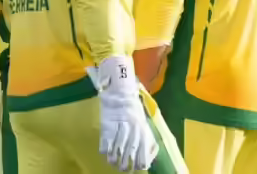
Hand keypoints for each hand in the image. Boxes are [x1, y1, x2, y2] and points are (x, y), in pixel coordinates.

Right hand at [88, 56, 158, 171]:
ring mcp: (119, 124)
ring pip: (118, 145)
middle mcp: (132, 127)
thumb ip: (146, 135)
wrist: (120, 89)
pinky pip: (106, 137)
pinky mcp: (107, 122)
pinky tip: (105, 154)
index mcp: (142, 126)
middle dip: (127, 161)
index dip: (142, 159)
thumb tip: (151, 152)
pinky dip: (105, 147)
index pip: (144, 147)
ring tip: (114, 165)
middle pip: (130, 148)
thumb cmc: (133, 105)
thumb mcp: (143, 120)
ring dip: (116, 157)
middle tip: (124, 169)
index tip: (140, 167)